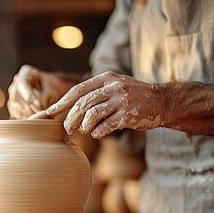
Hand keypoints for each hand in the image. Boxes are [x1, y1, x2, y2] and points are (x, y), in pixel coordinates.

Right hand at [7, 65, 74, 118]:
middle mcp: (16, 84)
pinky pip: (14, 115)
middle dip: (28, 109)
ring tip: (38, 120)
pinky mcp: (13, 107)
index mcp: (25, 73)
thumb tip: (39, 108)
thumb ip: (46, 97)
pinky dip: (23, 119)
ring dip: (25, 115)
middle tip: (40, 116)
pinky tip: (32, 123)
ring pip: (14, 107)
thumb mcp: (53, 89)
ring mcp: (13, 96)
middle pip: (16, 98)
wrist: (53, 92)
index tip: (38, 105)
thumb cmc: (53, 87)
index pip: (22, 84)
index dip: (28, 95)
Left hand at [46, 72, 165, 137]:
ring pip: (92, 115)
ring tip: (83, 131)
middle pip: (82, 104)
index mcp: (106, 78)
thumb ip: (95, 93)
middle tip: (66, 129)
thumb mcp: (115, 86)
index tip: (50, 112)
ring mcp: (121, 100)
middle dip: (70, 118)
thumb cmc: (133, 97)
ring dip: (83, 126)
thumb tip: (67, 109)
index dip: (62, 102)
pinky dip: (98, 132)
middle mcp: (113, 87)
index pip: (78, 90)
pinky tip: (97, 134)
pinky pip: (105, 126)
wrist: (162, 101)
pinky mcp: (128, 114)